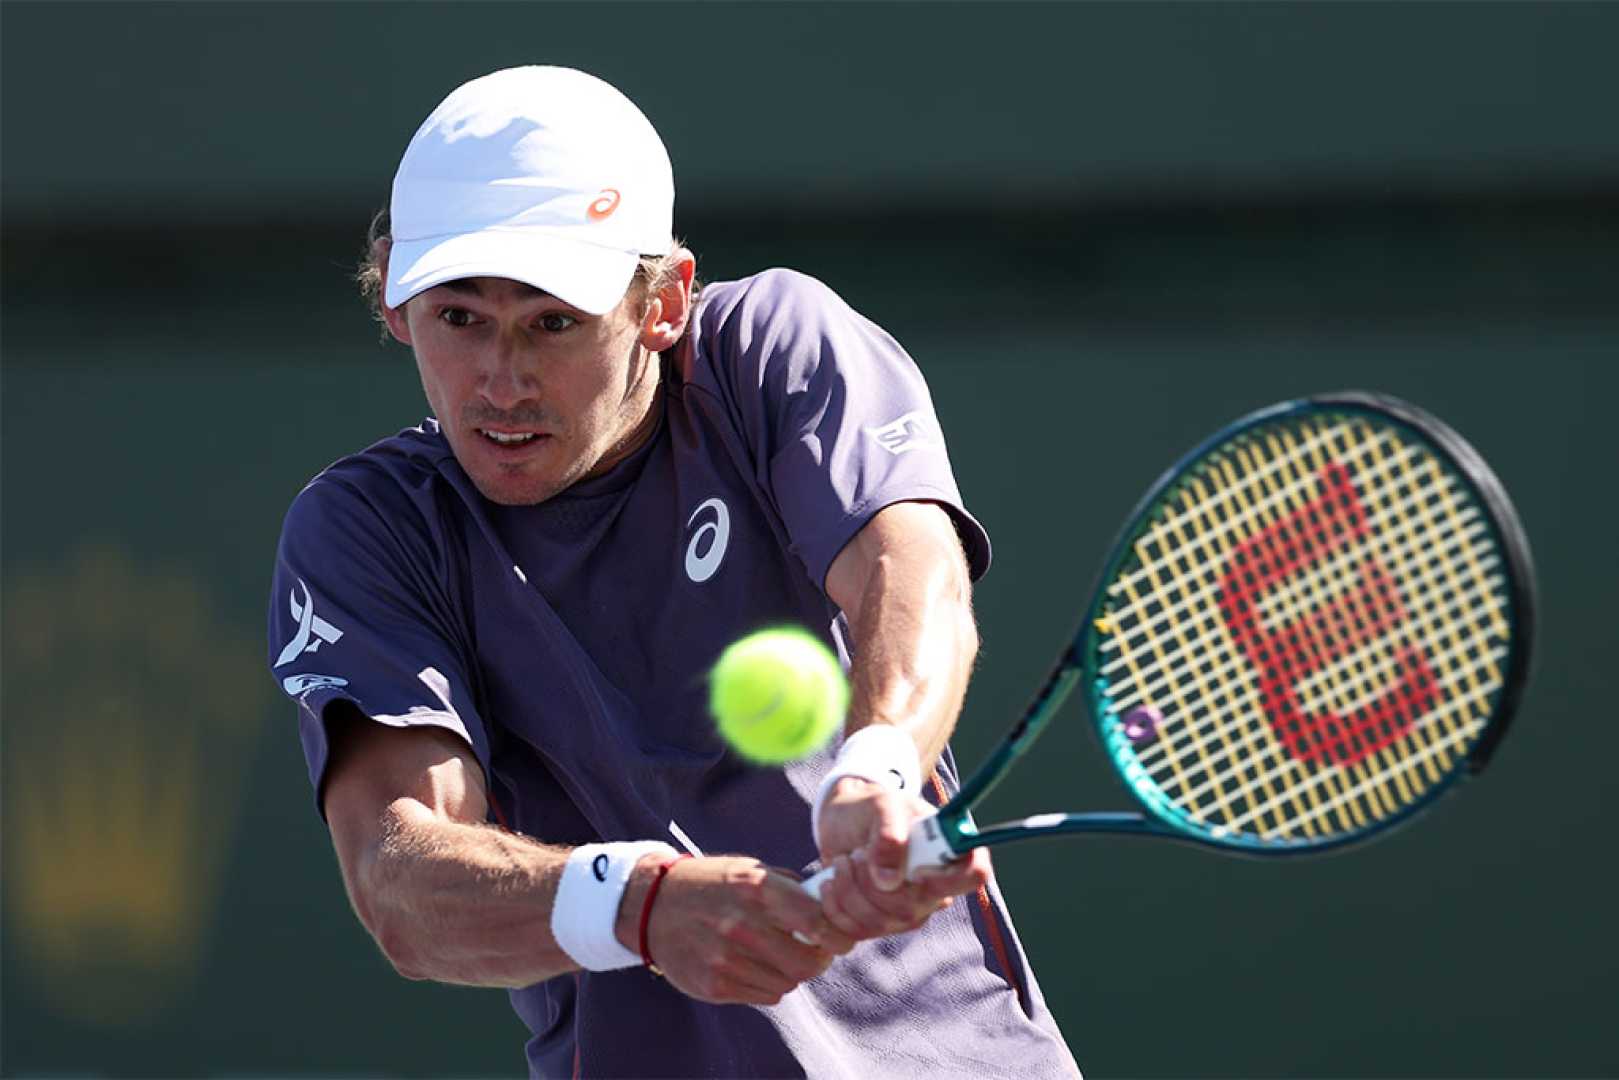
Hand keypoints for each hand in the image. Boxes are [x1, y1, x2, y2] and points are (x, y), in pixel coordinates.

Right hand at [631, 855, 856, 1005]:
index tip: (842, 938)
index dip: (838, 935)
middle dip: (819, 960)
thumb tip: (832, 905)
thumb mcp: (749, 869)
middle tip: (817, 952)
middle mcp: (741, 925)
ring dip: (792, 973)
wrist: (652, 906)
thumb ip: (789, 887)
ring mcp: (725, 959)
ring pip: (787, 983)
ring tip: (780, 956)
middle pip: (807, 963)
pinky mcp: (714, 986)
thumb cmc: (711, 884)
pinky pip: (764, 996)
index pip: (817, 922)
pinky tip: (757, 965)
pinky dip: (769, 984)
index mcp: (755, 888)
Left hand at [813, 778, 991, 939]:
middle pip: (913, 908)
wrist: (842, 821)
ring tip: (842, 861)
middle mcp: (935, 889)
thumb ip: (890, 832)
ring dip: (849, 890)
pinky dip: (835, 905)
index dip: (947, 877)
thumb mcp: (881, 804)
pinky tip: (831, 882)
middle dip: (872, 881)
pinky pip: (858, 931)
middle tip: (857, 853)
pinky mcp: (879, 924)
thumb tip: (889, 881)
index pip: (974, 873)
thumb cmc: (871, 808)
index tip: (913, 867)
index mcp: (948, 853)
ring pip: (881, 922)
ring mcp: (909, 912)